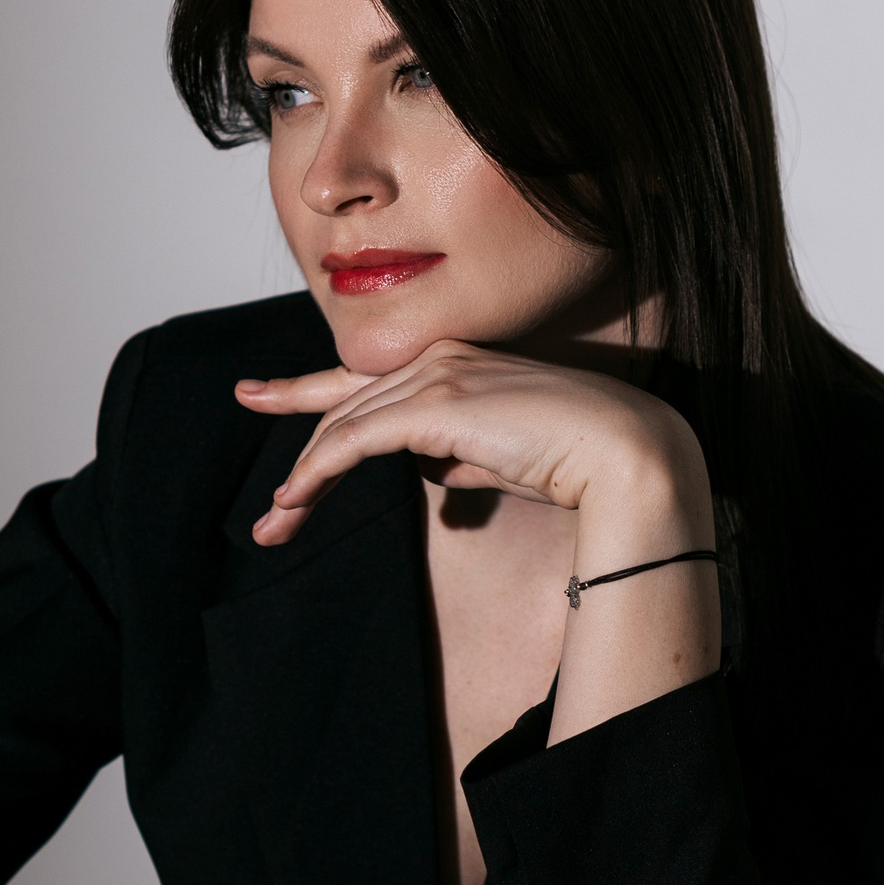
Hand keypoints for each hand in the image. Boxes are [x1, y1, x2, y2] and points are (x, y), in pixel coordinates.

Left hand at [235, 340, 706, 541]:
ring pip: (343, 426)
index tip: (260, 395)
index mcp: (454, 361)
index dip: (305, 390)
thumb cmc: (575, 460)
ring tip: (277, 526)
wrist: (623, 450)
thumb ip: (461, 456)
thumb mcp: (500, 457)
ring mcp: (436, 375)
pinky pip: (356, 439)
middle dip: (300, 460)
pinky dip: (319, 471)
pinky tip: (295, 499)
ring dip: (304, 481)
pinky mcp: (436, 404)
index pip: (365, 380)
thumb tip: (434, 470)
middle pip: (344, 408)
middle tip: (269, 517)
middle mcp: (437, 358)